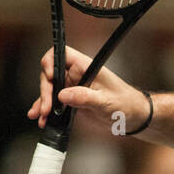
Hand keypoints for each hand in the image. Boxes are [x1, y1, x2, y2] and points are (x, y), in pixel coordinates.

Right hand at [30, 45, 150, 134]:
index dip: (51, 61)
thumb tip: (63, 95)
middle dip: (45, 90)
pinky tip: (42, 119)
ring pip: (50, 90)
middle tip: (47, 107)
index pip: (62, 54)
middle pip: (51, 74)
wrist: (133, 118)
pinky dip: (46, 111)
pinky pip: (55, 103)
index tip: (49, 77)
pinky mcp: (72, 101)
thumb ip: (84, 97)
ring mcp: (73, 88)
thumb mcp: (106, 101)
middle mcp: (77, 75)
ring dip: (43, 102)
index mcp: (86, 67)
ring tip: (40, 116)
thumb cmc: (126, 104)